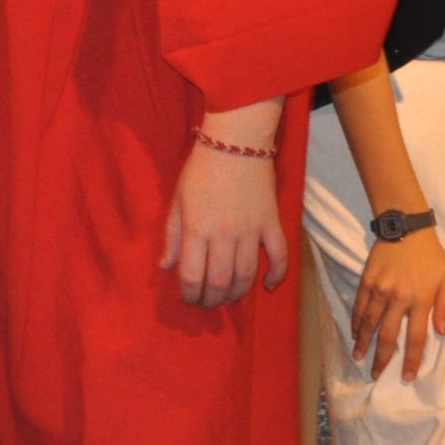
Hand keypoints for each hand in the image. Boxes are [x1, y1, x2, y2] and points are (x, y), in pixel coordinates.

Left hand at [161, 133, 287, 306]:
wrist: (237, 141)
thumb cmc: (201, 169)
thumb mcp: (177, 200)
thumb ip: (171, 236)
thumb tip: (165, 266)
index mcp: (197, 228)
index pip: (192, 276)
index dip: (190, 294)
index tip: (188, 299)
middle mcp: (224, 234)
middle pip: (220, 281)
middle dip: (212, 299)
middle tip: (208, 303)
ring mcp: (251, 229)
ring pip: (247, 274)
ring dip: (237, 293)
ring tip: (229, 297)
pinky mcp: (271, 222)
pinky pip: (279, 254)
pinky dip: (276, 274)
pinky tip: (268, 285)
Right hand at [351, 224, 444, 382]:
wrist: (407, 228)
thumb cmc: (432, 256)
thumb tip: (442, 332)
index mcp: (422, 299)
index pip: (416, 337)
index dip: (410, 359)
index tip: (406, 376)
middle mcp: (399, 297)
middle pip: (388, 336)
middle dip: (382, 359)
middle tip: (376, 375)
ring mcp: (380, 290)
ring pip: (369, 324)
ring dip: (363, 344)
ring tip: (360, 358)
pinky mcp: (367, 281)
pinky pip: (359, 307)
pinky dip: (356, 323)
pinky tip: (355, 334)